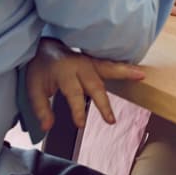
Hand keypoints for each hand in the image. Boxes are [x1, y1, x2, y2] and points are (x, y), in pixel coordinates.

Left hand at [25, 38, 143, 129]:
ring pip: (109, 68)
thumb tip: (47, 127)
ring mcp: (90, 61)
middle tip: (111, 120)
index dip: (77, 109)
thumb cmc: (41, 68)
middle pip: (95, 84)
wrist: (46, 47)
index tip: (81, 124)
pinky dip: (125, 67)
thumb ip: (41, 108)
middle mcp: (80, 65)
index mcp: (65, 72)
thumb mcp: (34, 88)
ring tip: (141, 75)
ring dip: (125, 72)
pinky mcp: (96, 60)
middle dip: (103, 103)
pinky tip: (137, 71)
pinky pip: (112, 64)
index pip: (73, 93)